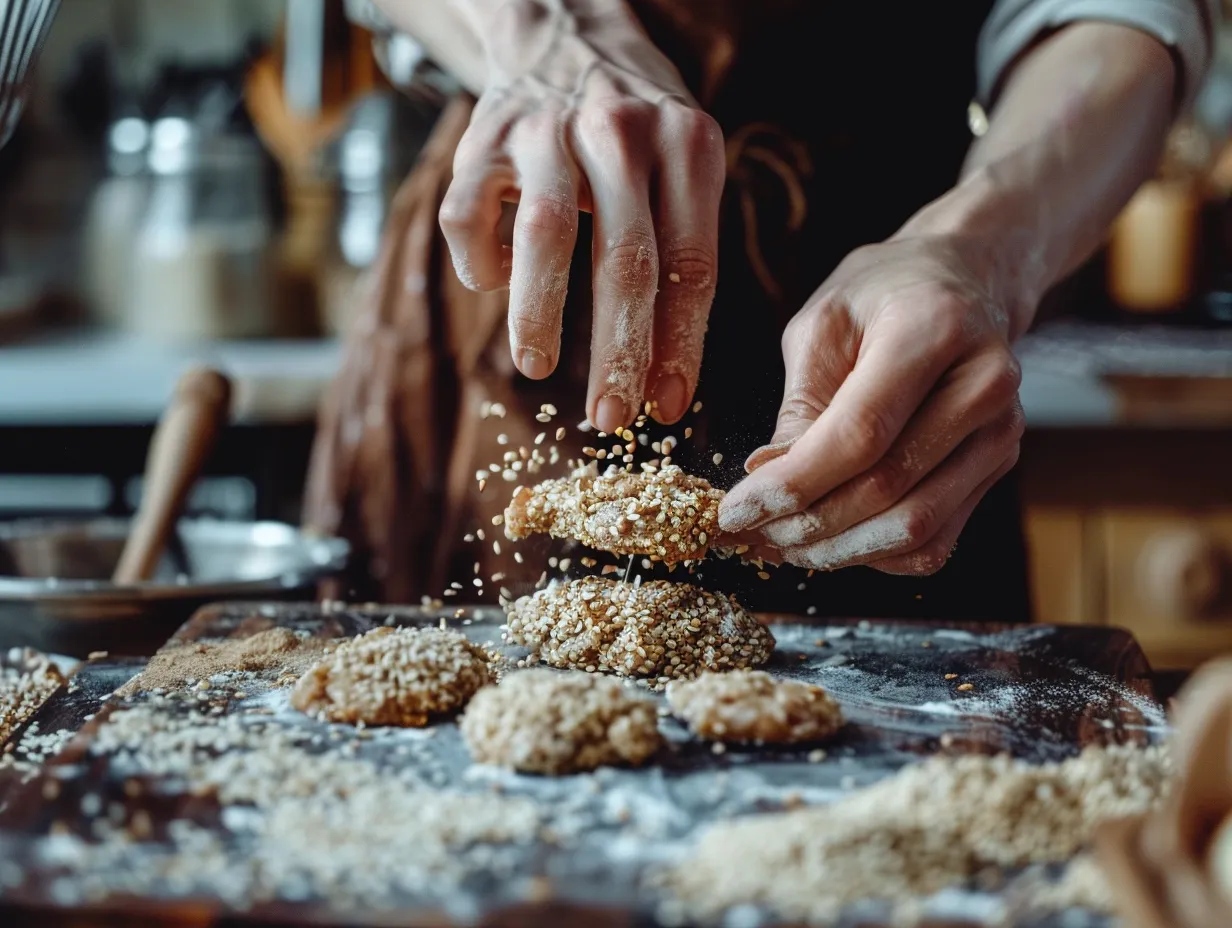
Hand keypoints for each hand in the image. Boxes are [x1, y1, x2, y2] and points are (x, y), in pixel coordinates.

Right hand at [439, 1, 724, 431]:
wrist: (565, 32)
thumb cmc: (636, 129)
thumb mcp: (683, 167)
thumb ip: (680, 256)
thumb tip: (663, 380)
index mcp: (687, 146)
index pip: (691, 264)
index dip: (680, 345)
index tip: (668, 406)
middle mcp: (621, 131)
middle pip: (626, 260)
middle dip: (619, 350)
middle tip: (611, 415)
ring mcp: (547, 129)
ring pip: (545, 236)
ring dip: (540, 315)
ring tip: (539, 367)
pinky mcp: (484, 136)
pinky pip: (471, 217)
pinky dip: (482, 266)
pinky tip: (498, 282)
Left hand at [718, 232, 1025, 574]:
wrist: (960, 282)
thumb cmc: (880, 297)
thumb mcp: (822, 327)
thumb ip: (800, 407)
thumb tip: (766, 483)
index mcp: (934, 329)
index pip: (861, 433)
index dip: (794, 484)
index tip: (735, 511)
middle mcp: (983, 384)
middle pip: (887, 488)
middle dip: (807, 524)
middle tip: (750, 532)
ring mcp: (999, 431)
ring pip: (915, 527)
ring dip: (838, 550)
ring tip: (781, 542)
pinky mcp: (997, 467)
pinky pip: (935, 541)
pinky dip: (875, 555)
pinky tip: (829, 542)